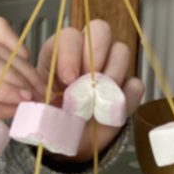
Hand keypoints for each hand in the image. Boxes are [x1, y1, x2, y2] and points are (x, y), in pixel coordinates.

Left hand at [37, 19, 143, 161]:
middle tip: (88, 81)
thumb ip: (42, 97)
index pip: (70, 35)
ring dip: (111, 76)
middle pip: (100, 29)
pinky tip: (109, 112)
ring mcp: (110, 67)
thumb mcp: (38, 107)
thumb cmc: (50, 119)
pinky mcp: (126, 88)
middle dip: (96, 54)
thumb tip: (52, 96)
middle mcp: (87, 53)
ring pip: (121, 51)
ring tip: (96, 101)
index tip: (68, 78)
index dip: (70, 53)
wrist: (68, 144)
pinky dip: (126, 98)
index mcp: (60, 52)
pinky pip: (135, 83)